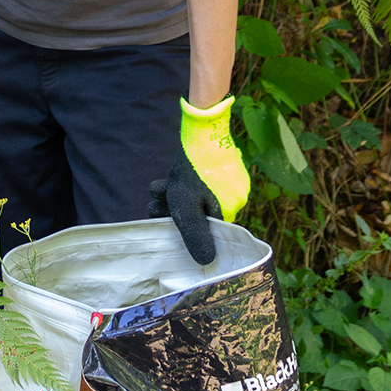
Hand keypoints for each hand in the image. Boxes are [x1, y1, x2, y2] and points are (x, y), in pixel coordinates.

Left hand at [149, 96, 249, 264]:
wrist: (202, 127)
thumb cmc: (193, 170)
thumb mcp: (186, 208)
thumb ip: (194, 236)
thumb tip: (206, 262)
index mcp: (230, 209)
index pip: (208, 230)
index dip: (186, 230)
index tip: (166, 225)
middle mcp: (236, 195)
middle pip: (201, 211)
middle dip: (174, 210)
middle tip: (154, 206)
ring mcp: (232, 178)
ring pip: (199, 195)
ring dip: (175, 194)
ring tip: (156, 190)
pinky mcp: (225, 163)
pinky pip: (204, 180)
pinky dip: (186, 182)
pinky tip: (168, 179)